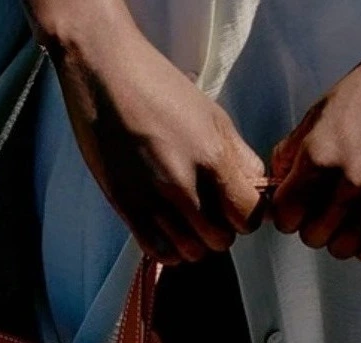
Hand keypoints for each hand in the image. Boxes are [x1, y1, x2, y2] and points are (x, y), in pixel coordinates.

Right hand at [29, 0, 265, 263]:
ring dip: (195, 241)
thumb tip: (258, 188)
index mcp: (211, 158)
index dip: (247, 214)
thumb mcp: (212, 115)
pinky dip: (170, 249)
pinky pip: (159, 252)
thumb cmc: (159, 87)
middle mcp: (183, 185)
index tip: (238, 204)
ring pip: (192, 252)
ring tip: (187, 218)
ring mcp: (152, 199)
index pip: (247, 216)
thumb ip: (239, 156)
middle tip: (211, 209)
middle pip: (221, 241)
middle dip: (222, 229)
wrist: (102, 71)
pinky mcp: (125, 206)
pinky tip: (169, 229)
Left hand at [270, 6, 360, 260]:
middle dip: (314, 226)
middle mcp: (345, 181)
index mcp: (316, 156)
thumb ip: (292, 150)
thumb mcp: (320, 111)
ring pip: (342, 249)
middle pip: (312, 237)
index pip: (285, 217)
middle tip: (327, 209)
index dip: (289, 215)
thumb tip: (277, 185)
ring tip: (349, 218)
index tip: (299, 206)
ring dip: (341, 238)